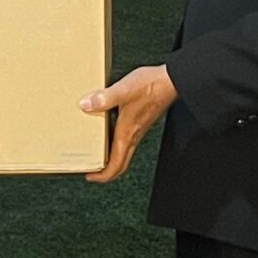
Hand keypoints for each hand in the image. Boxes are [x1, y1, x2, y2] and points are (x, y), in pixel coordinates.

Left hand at [82, 63, 177, 182]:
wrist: (171, 81)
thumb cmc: (151, 86)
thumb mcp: (123, 90)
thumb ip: (104, 98)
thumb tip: (86, 104)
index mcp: (127, 133)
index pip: (116, 165)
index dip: (102, 176)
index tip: (90, 176)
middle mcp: (133, 135)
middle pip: (120, 163)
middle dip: (105, 171)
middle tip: (91, 169)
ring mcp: (137, 129)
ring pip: (123, 152)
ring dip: (109, 157)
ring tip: (95, 151)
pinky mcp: (140, 120)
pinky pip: (125, 139)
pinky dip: (114, 142)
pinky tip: (106, 128)